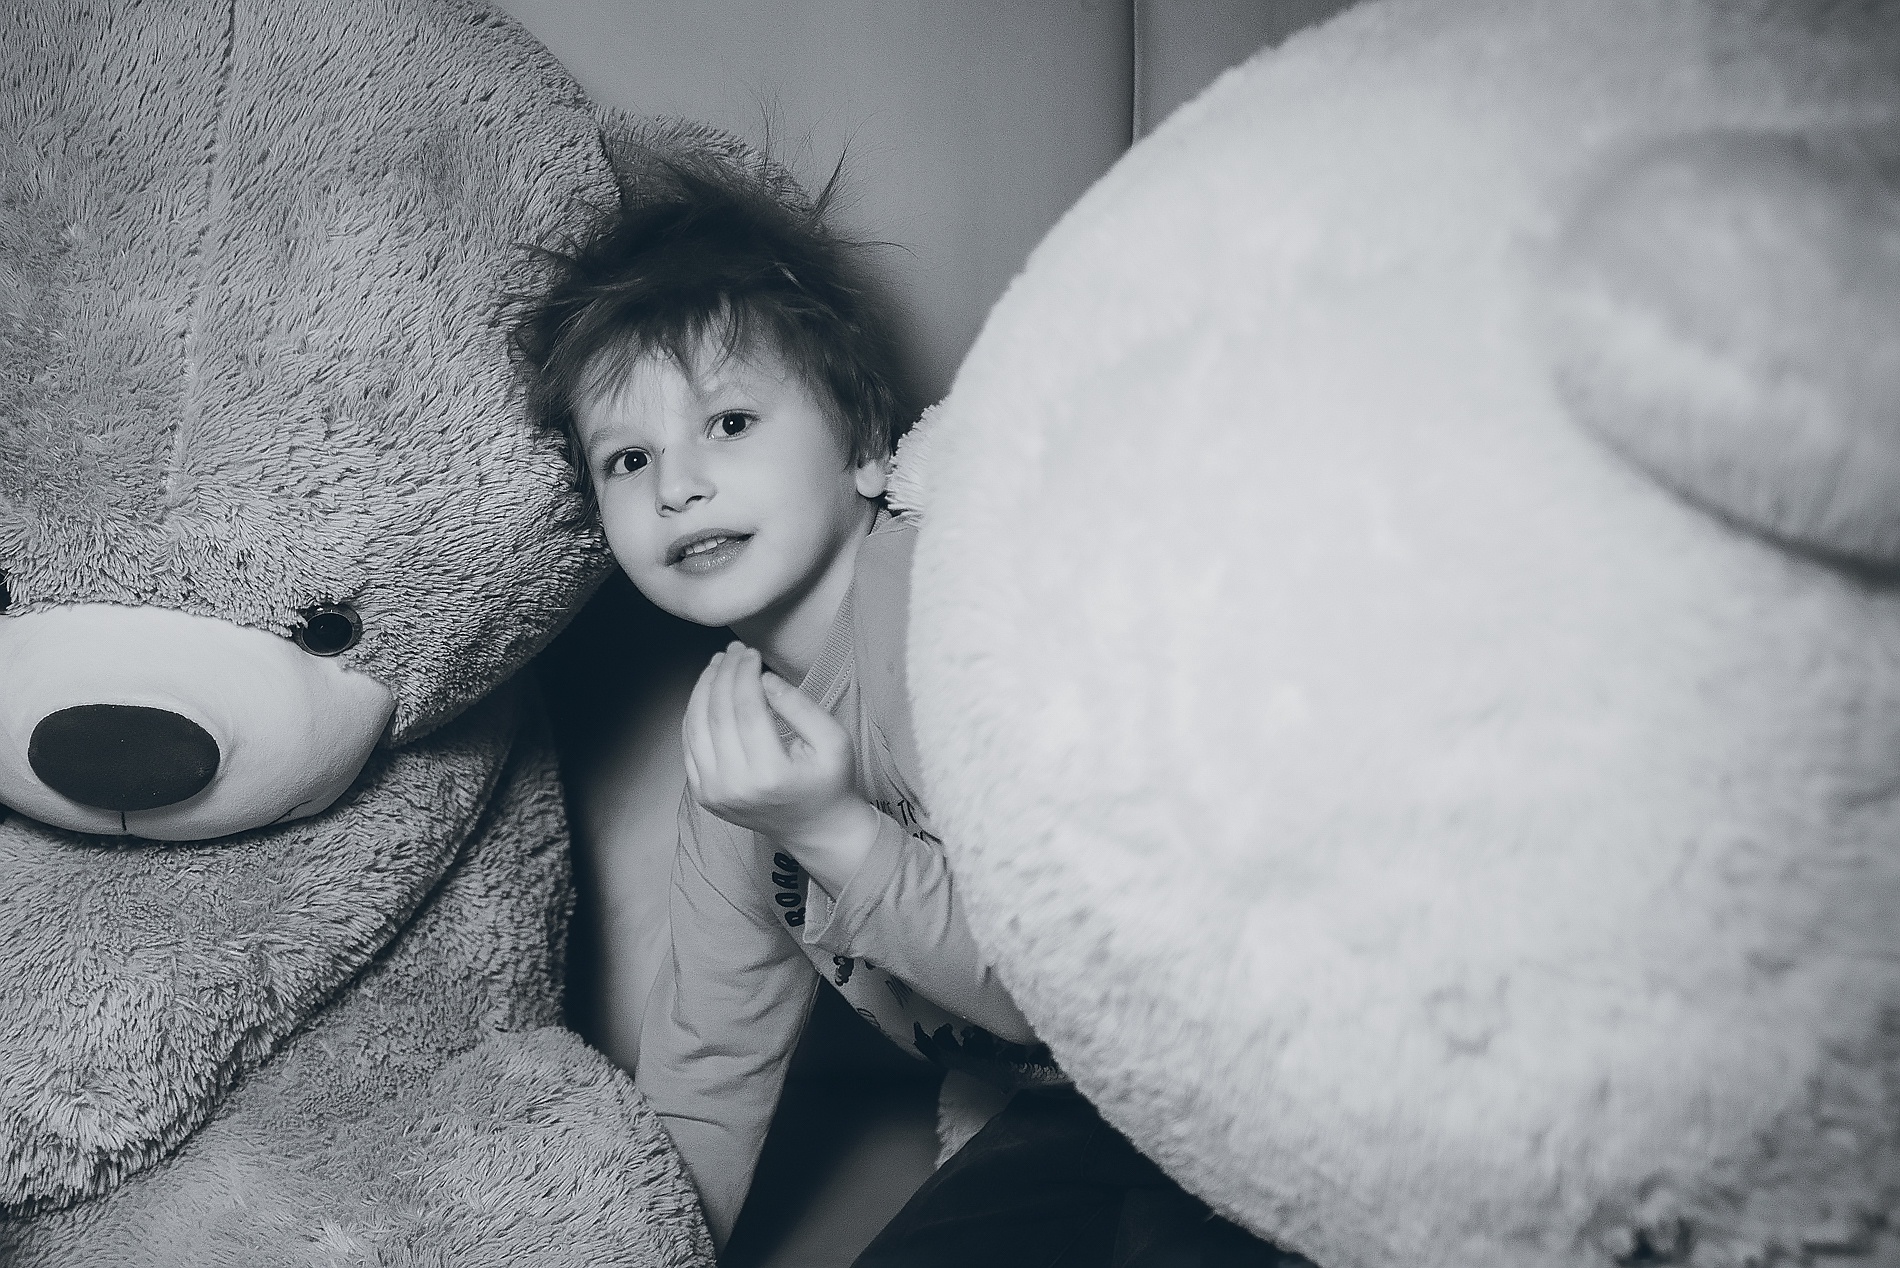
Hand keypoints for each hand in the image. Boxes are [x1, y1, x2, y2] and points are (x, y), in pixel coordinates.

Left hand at [682, 643, 879, 895]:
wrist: (815, 828)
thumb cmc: (830, 781)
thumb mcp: (834, 740)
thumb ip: (801, 707)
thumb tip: (763, 679)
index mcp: (770, 775)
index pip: (747, 709)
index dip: (745, 673)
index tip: (752, 652)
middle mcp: (734, 787)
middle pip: (717, 714)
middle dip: (723, 674)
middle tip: (734, 650)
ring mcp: (714, 794)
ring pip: (696, 726)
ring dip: (703, 688)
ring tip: (718, 663)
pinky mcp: (703, 796)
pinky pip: (689, 745)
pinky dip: (694, 713)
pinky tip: (708, 691)